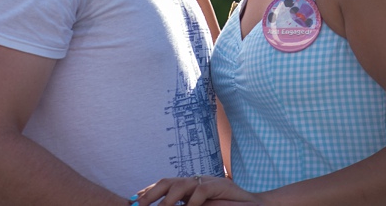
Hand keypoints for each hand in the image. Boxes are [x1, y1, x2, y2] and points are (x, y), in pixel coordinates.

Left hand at [138, 175, 262, 205]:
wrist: (251, 205)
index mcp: (188, 188)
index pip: (163, 186)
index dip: (148, 192)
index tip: (134, 201)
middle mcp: (195, 182)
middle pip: (168, 181)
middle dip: (151, 193)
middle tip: (139, 205)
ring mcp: (207, 182)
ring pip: (182, 183)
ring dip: (169, 197)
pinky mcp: (220, 185)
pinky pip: (202, 190)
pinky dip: (192, 201)